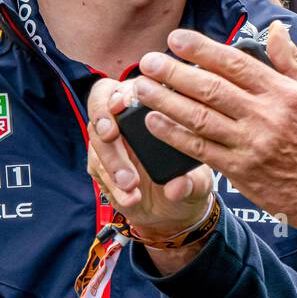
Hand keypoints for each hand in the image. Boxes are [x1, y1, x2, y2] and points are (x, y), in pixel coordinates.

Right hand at [86, 77, 214, 241]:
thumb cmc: (190, 183)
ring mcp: (112, 141)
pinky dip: (112, 185)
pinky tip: (131, 197)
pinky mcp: (101, 165)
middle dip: (102, 116)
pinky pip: (97, 169)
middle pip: (101, 103)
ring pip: (97, 140)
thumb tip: (179, 185)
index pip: (132, 87)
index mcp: (154, 107)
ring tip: (130, 182)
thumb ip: (192, 184)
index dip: (123, 93)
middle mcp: (128, 119)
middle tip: (110, 134)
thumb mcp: (199, 184)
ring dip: (112, 161)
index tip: (122, 105)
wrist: (174, 210)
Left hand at [131, 25, 296, 235]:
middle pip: (210, 88)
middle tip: (147, 60)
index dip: (202, 48)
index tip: (176, 38)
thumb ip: (294, 61)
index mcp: (284, 93)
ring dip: (165, 101)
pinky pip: (199, 149)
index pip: (235, 63)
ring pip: (198, 117)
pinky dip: (173, 135)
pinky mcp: (239, 170)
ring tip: (141, 87)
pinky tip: (154, 121)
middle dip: (173, 72)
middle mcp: (264, 116)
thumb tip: (276, 29)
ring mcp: (250, 145)